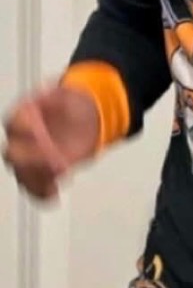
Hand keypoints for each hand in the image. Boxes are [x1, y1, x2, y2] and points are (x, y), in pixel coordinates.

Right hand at [2, 83, 99, 199]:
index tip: (42, 135)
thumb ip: (59, 96)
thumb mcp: (69, 94)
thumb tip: (51, 95)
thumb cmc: (72, 106)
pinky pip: (33, 188)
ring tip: (57, 179)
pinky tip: (54, 193)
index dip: (26, 131)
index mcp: (24, 115)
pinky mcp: (39, 173)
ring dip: (37, 180)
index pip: (14, 123)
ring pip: (21, 174)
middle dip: (32, 160)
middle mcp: (21, 139)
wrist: (85, 121)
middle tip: (56, 162)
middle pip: (13, 154)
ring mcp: (29, 158)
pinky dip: (41, 193)